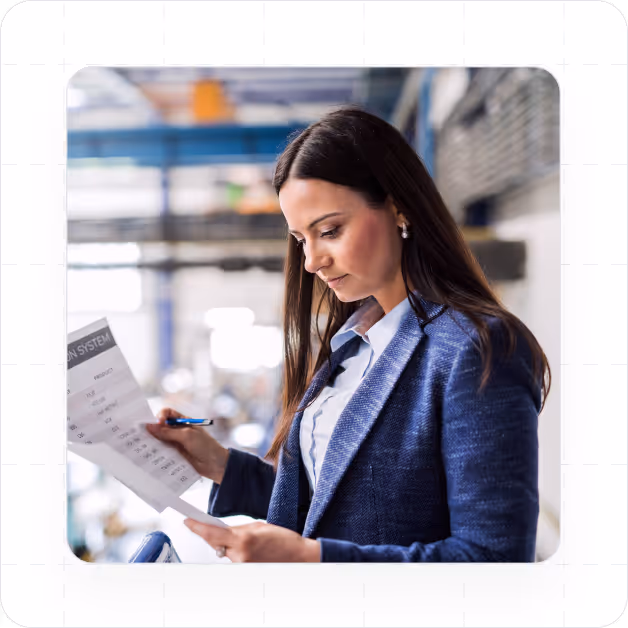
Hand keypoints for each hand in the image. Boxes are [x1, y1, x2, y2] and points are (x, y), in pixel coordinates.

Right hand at [146, 408, 229, 482]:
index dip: (160, 416)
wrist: (215, 464)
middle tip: (142, 435)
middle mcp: (177, 431)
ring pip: (159, 440)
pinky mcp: (174, 454)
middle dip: (152, 430)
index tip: (158, 423)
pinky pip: (162, 451)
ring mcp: (175, 443)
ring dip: (152, 442)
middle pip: (160, 427)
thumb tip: (150, 426)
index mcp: (183, 421)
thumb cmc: (205, 445)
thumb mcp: (187, 436)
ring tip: (143, 446)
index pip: (167, 413)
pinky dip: (155, 452)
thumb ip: (168, 432)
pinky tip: (149, 455)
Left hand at [183, 519, 320, 562]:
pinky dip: (239, 554)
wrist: (298, 557)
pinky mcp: (245, 571)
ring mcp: (241, 566)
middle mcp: (239, 555)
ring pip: (226, 552)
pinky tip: (253, 550)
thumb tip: (223, 530)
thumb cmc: (283, 540)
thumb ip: (238, 529)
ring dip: (232, 546)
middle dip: (220, 536)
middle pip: (217, 544)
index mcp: (242, 539)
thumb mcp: (259, 526)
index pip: (212, 533)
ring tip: (253, 543)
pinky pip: (234, 560)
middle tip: (233, 532)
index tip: (188, 521)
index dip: (197, 527)